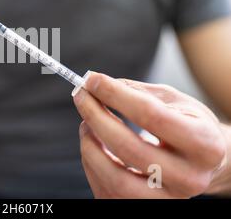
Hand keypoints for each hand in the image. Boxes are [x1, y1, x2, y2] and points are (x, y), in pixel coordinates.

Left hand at [73, 72, 227, 197]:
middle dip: (96, 117)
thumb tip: (97, 85)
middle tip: (81, 96)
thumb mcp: (174, 102)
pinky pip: (106, 188)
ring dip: (90, 144)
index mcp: (204, 144)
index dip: (116, 95)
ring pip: (114, 177)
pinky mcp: (142, 208)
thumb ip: (138, 93)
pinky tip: (93, 142)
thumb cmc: (186, 126)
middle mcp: (189, 178)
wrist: (201, 164)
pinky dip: (91, 161)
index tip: (93, 80)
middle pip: (129, 148)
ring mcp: (166, 200)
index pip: (151, 116)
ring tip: (86, 122)